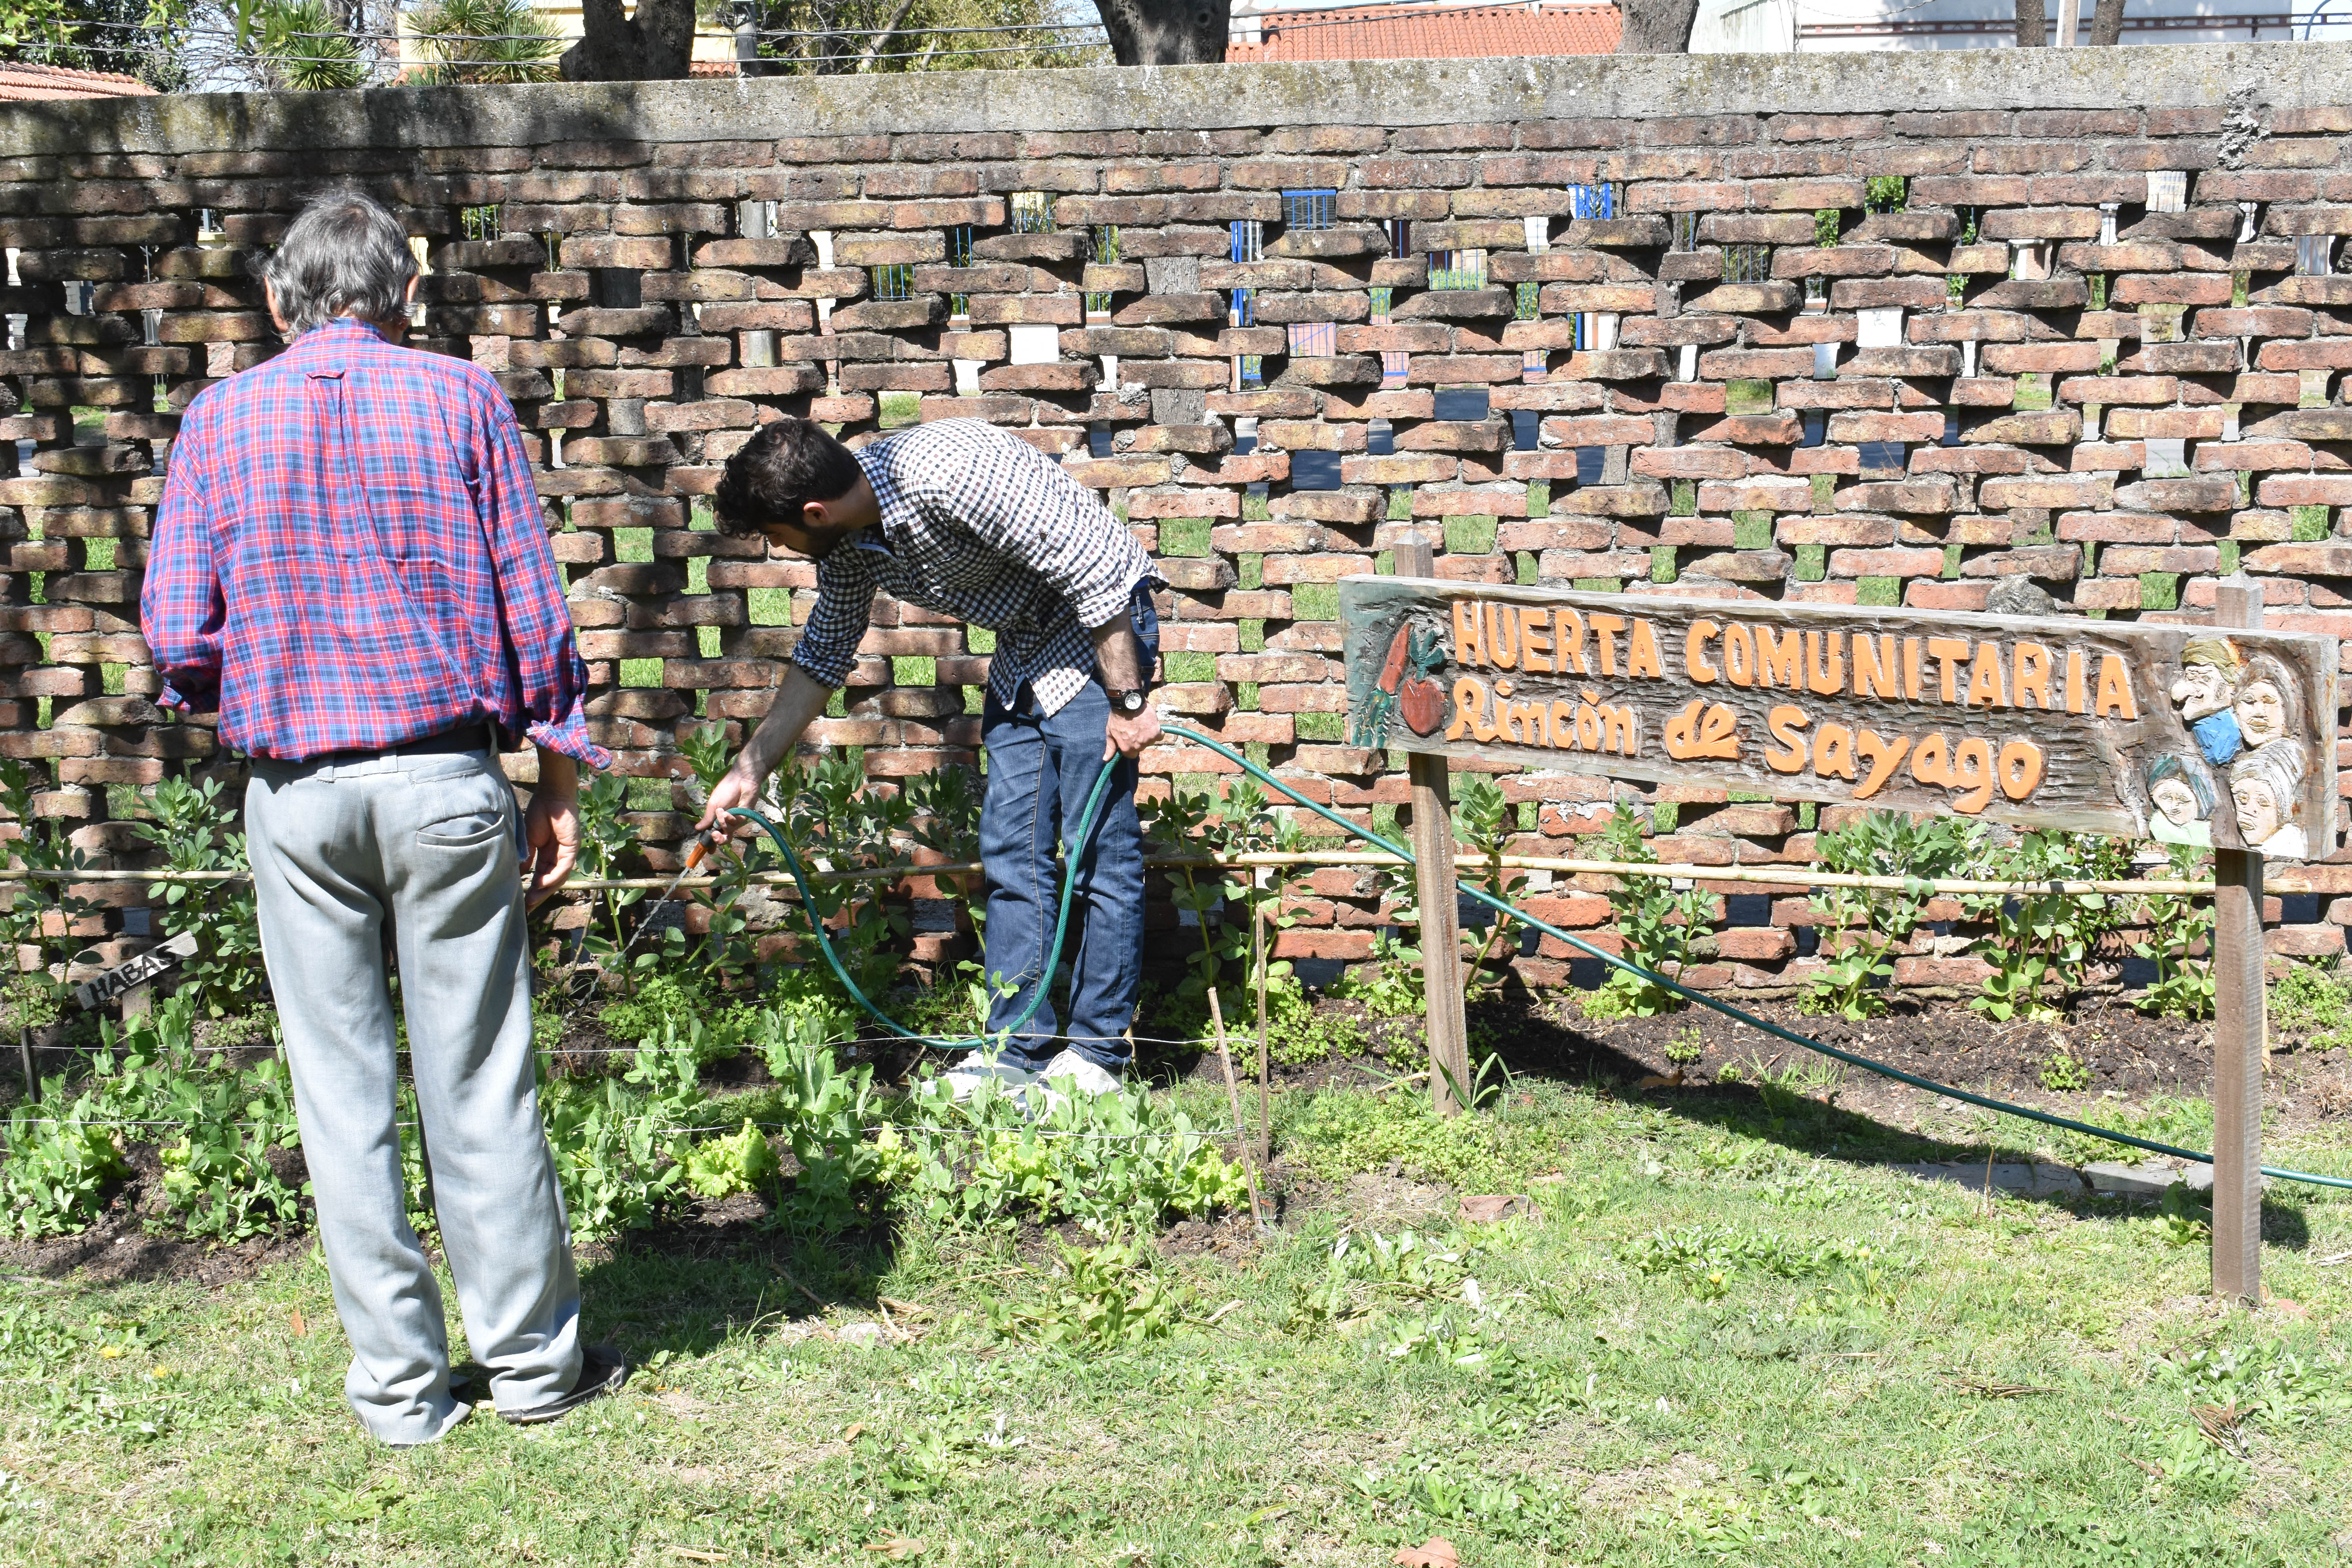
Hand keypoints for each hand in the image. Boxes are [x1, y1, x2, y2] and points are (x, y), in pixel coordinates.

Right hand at [521, 785, 579, 908]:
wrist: (551, 796)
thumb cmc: (539, 813)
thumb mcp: (528, 839)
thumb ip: (526, 857)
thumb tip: (518, 874)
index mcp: (548, 854)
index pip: (541, 876)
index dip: (533, 889)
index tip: (522, 902)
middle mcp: (558, 856)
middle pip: (550, 880)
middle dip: (539, 894)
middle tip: (527, 907)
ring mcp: (566, 852)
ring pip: (558, 877)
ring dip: (545, 889)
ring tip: (532, 900)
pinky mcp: (572, 847)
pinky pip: (564, 866)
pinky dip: (554, 876)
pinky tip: (542, 884)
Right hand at [696, 762, 765, 836]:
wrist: (741, 781)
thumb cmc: (725, 790)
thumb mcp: (713, 805)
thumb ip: (707, 818)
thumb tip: (697, 829)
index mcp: (717, 818)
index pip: (714, 833)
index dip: (711, 842)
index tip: (708, 851)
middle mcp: (726, 821)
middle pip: (724, 838)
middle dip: (718, 839)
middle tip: (714, 835)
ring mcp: (735, 820)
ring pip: (728, 831)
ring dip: (723, 823)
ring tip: (721, 811)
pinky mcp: (744, 818)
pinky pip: (735, 824)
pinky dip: (730, 818)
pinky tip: (728, 811)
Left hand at [1104, 706, 1161, 760]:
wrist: (1128, 703)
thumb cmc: (1117, 717)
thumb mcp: (1110, 732)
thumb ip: (1110, 747)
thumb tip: (1106, 760)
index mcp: (1127, 748)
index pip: (1132, 755)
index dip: (1131, 746)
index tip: (1130, 738)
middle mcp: (1138, 746)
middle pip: (1141, 747)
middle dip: (1139, 740)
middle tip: (1136, 728)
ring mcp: (1148, 740)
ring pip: (1151, 741)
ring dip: (1148, 734)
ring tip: (1142, 724)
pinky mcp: (1156, 732)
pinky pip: (1160, 735)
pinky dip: (1157, 731)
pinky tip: (1151, 724)